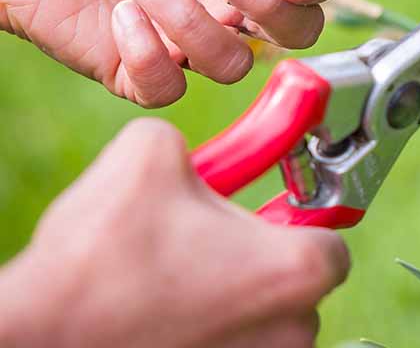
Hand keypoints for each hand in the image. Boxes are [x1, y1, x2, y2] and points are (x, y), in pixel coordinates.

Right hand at [0, 119, 349, 347]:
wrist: (38, 335)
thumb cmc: (102, 255)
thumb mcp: (153, 153)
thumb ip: (204, 142)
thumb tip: (201, 149)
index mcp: (299, 268)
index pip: (331, 237)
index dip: (301, 213)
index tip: (276, 202)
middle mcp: (293, 329)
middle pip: (298, 282)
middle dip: (260, 255)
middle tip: (212, 237)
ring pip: (264, 320)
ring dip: (232, 294)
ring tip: (178, 274)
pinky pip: (232, 345)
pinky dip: (209, 329)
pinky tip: (165, 310)